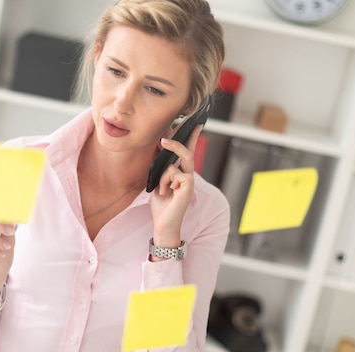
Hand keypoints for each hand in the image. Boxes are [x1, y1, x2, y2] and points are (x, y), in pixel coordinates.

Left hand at [149, 124, 201, 246]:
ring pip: (173, 166)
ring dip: (163, 178)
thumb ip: (162, 168)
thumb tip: (161, 150)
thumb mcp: (158, 182)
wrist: (163, 223)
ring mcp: (189, 181)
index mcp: (181, 174)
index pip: (188, 152)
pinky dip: (165, 182)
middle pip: (186, 153)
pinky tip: (166, 193)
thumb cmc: (161, 205)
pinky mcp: (188, 186)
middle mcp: (187, 175)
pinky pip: (174, 174)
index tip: (196, 124)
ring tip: (162, 190)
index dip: (192, 138)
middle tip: (163, 138)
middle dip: (176, 143)